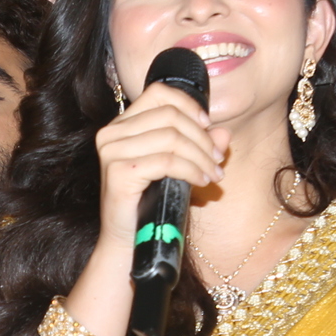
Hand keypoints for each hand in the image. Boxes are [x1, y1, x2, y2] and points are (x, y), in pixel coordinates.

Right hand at [94, 81, 224, 252]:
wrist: (129, 242)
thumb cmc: (152, 204)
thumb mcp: (179, 168)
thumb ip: (199, 146)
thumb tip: (223, 132)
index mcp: (122, 125)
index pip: (158, 92)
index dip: (188, 105)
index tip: (208, 126)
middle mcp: (111, 133)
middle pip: (169, 115)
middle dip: (201, 137)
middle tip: (217, 158)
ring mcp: (112, 152)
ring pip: (171, 138)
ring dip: (201, 156)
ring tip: (214, 173)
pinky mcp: (119, 172)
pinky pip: (167, 161)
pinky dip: (191, 170)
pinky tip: (202, 181)